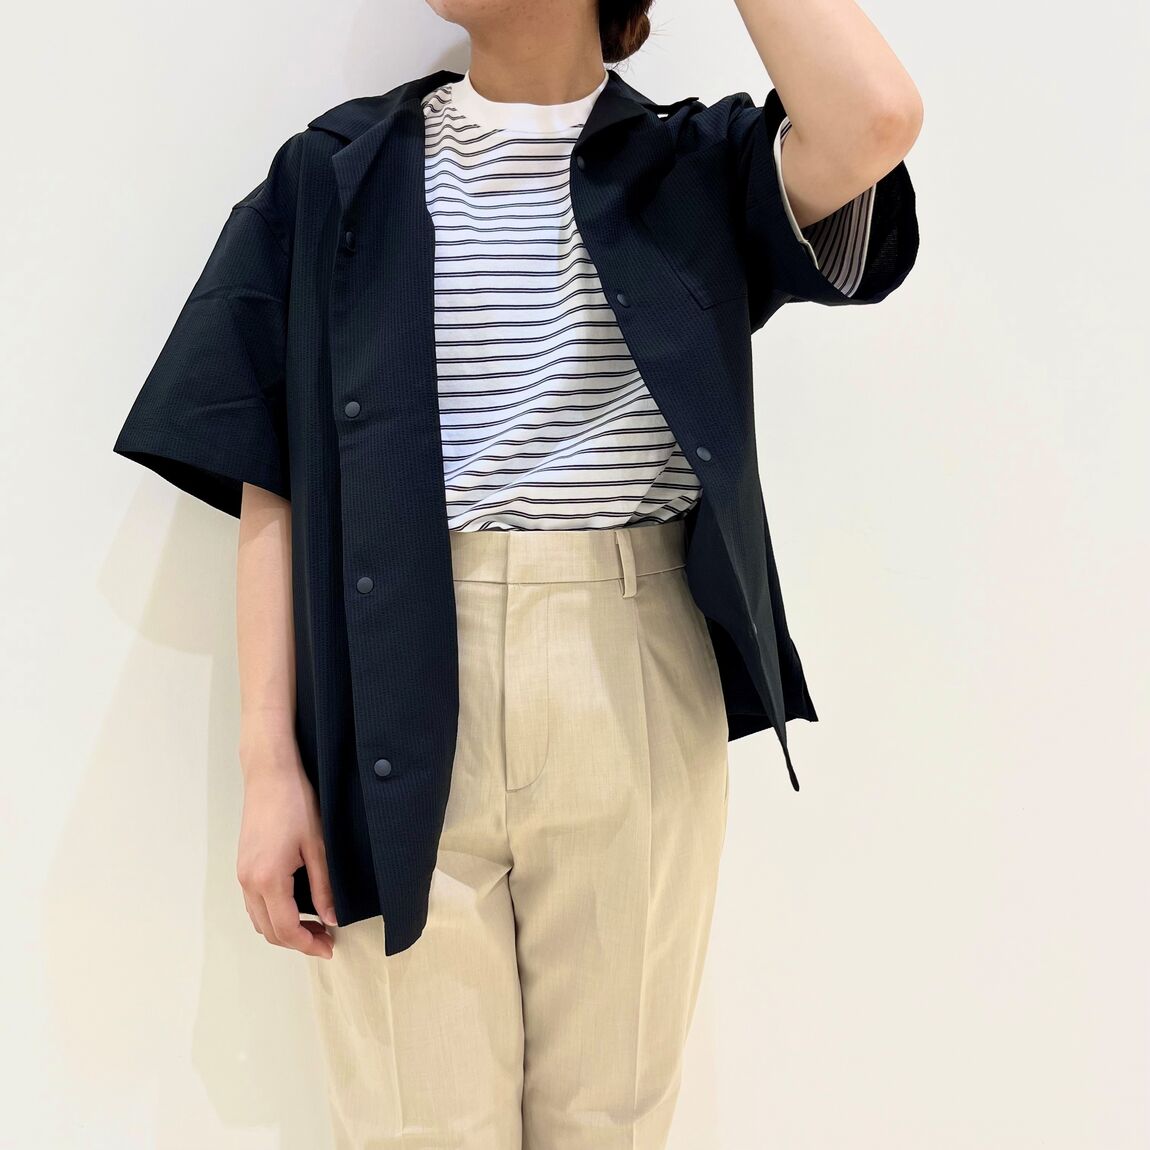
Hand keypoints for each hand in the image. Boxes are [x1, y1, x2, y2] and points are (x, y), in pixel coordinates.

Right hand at [236, 728, 336, 958]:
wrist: (270, 774)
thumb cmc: (296, 802)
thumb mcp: (318, 846)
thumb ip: (324, 887)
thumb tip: (332, 918)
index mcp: (268, 879)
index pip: (286, 929)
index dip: (308, 944)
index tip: (330, 948)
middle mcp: (248, 881)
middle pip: (269, 930)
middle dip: (297, 941)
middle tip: (326, 939)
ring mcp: (242, 874)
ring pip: (259, 919)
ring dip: (284, 929)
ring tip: (315, 925)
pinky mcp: (243, 865)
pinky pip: (254, 903)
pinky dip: (273, 914)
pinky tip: (296, 906)